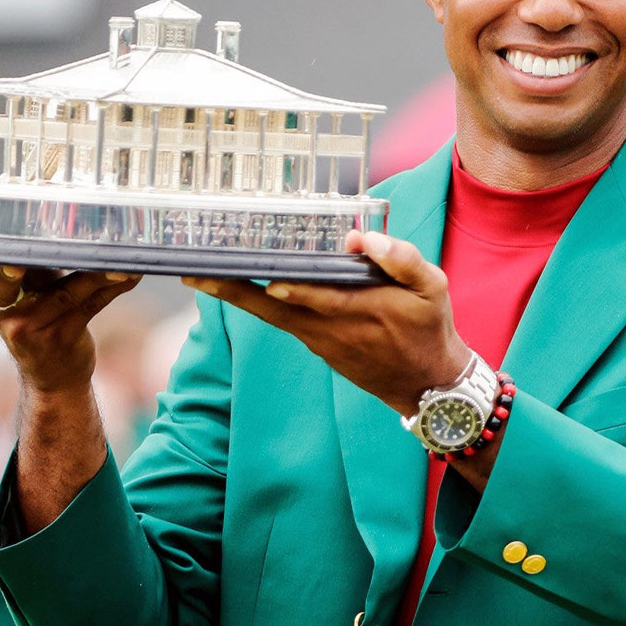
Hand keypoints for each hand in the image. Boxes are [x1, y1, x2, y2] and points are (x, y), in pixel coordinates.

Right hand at [0, 262, 140, 394]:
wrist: (53, 378)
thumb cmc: (42, 322)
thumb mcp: (27, 295)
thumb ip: (33, 266)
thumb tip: (66, 221)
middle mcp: (6, 310)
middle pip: (6, 285)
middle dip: (9, 273)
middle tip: (16, 265)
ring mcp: (32, 327)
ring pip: (64, 292)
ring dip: (95, 273)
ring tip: (117, 258)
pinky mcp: (60, 337)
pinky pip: (89, 306)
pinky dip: (113, 287)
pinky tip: (131, 274)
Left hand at [183, 230, 467, 416]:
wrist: (429, 387)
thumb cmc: (429, 329)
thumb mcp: (432, 287)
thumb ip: (400, 259)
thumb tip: (359, 238)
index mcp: (356, 310)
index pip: (311, 296)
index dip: (284, 287)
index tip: (251, 275)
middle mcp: (328, 330)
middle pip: (270, 310)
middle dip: (231, 291)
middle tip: (194, 274)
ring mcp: (319, 343)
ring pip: (271, 317)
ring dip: (237, 297)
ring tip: (202, 274)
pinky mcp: (318, 348)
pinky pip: (284, 323)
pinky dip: (260, 305)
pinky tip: (242, 287)